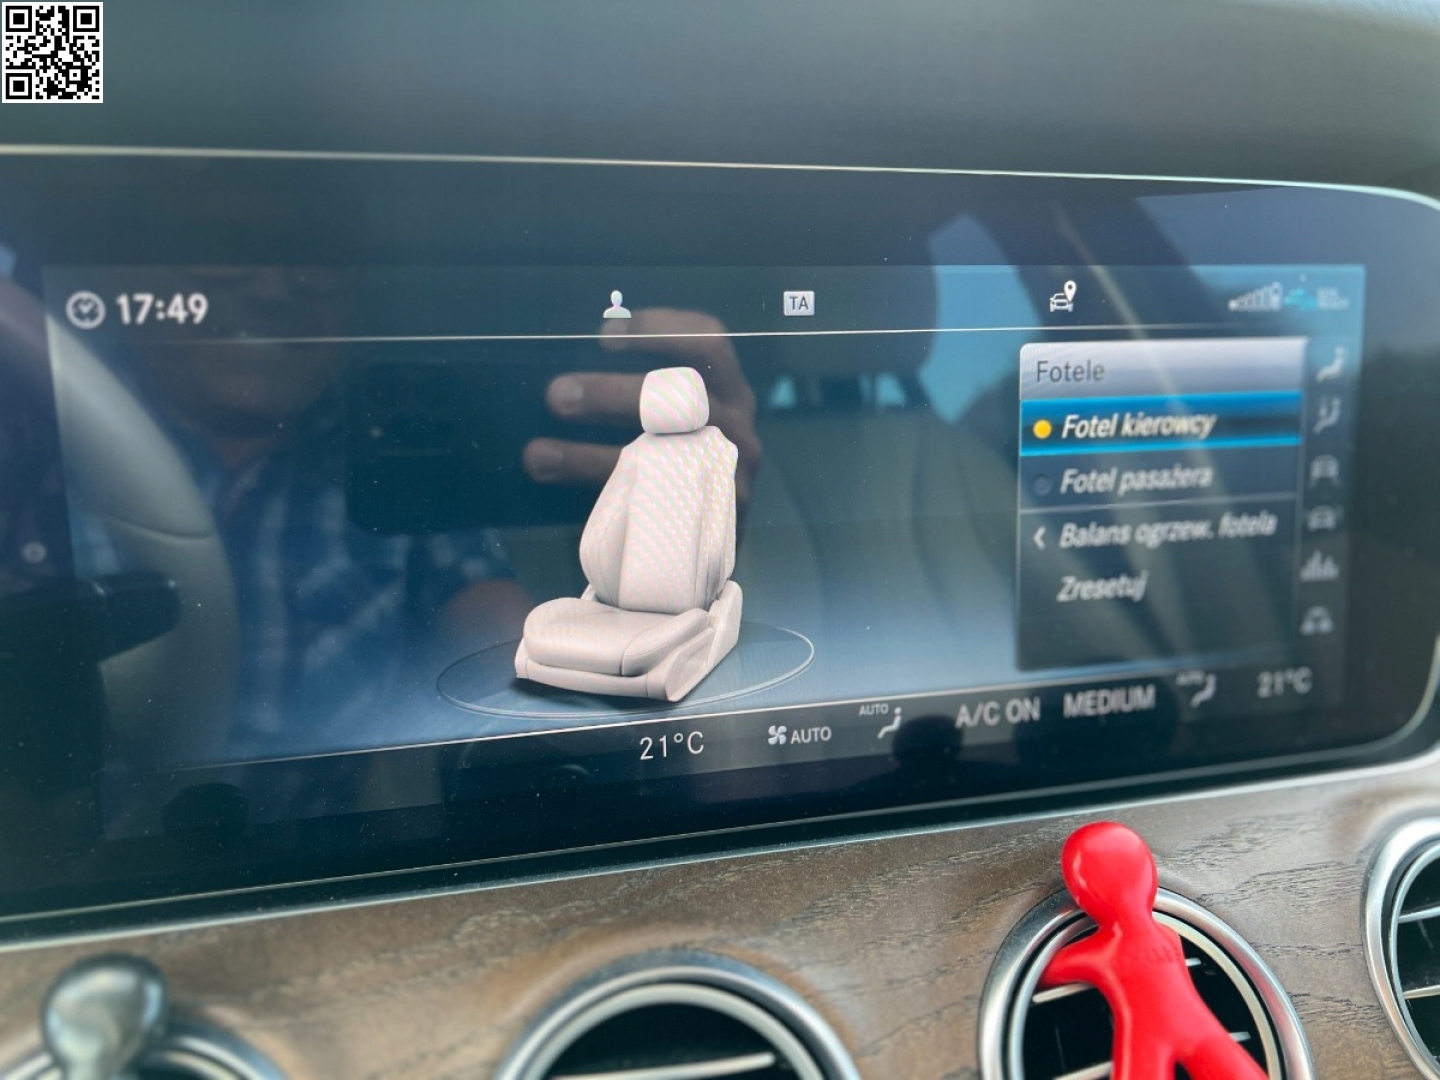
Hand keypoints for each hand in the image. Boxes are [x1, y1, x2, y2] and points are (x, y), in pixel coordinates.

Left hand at [521, 308, 762, 512]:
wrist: (695, 540)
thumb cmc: (674, 462)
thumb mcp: (671, 421)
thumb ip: (636, 396)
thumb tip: (567, 380)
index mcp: (727, 388)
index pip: (707, 342)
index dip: (658, 330)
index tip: (603, 337)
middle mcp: (737, 425)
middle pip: (680, 399)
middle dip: (610, 394)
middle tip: (556, 396)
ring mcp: (730, 474)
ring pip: (659, 460)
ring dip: (590, 456)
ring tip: (538, 456)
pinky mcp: (713, 521)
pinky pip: (653, 508)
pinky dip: (602, 500)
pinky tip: (567, 501)